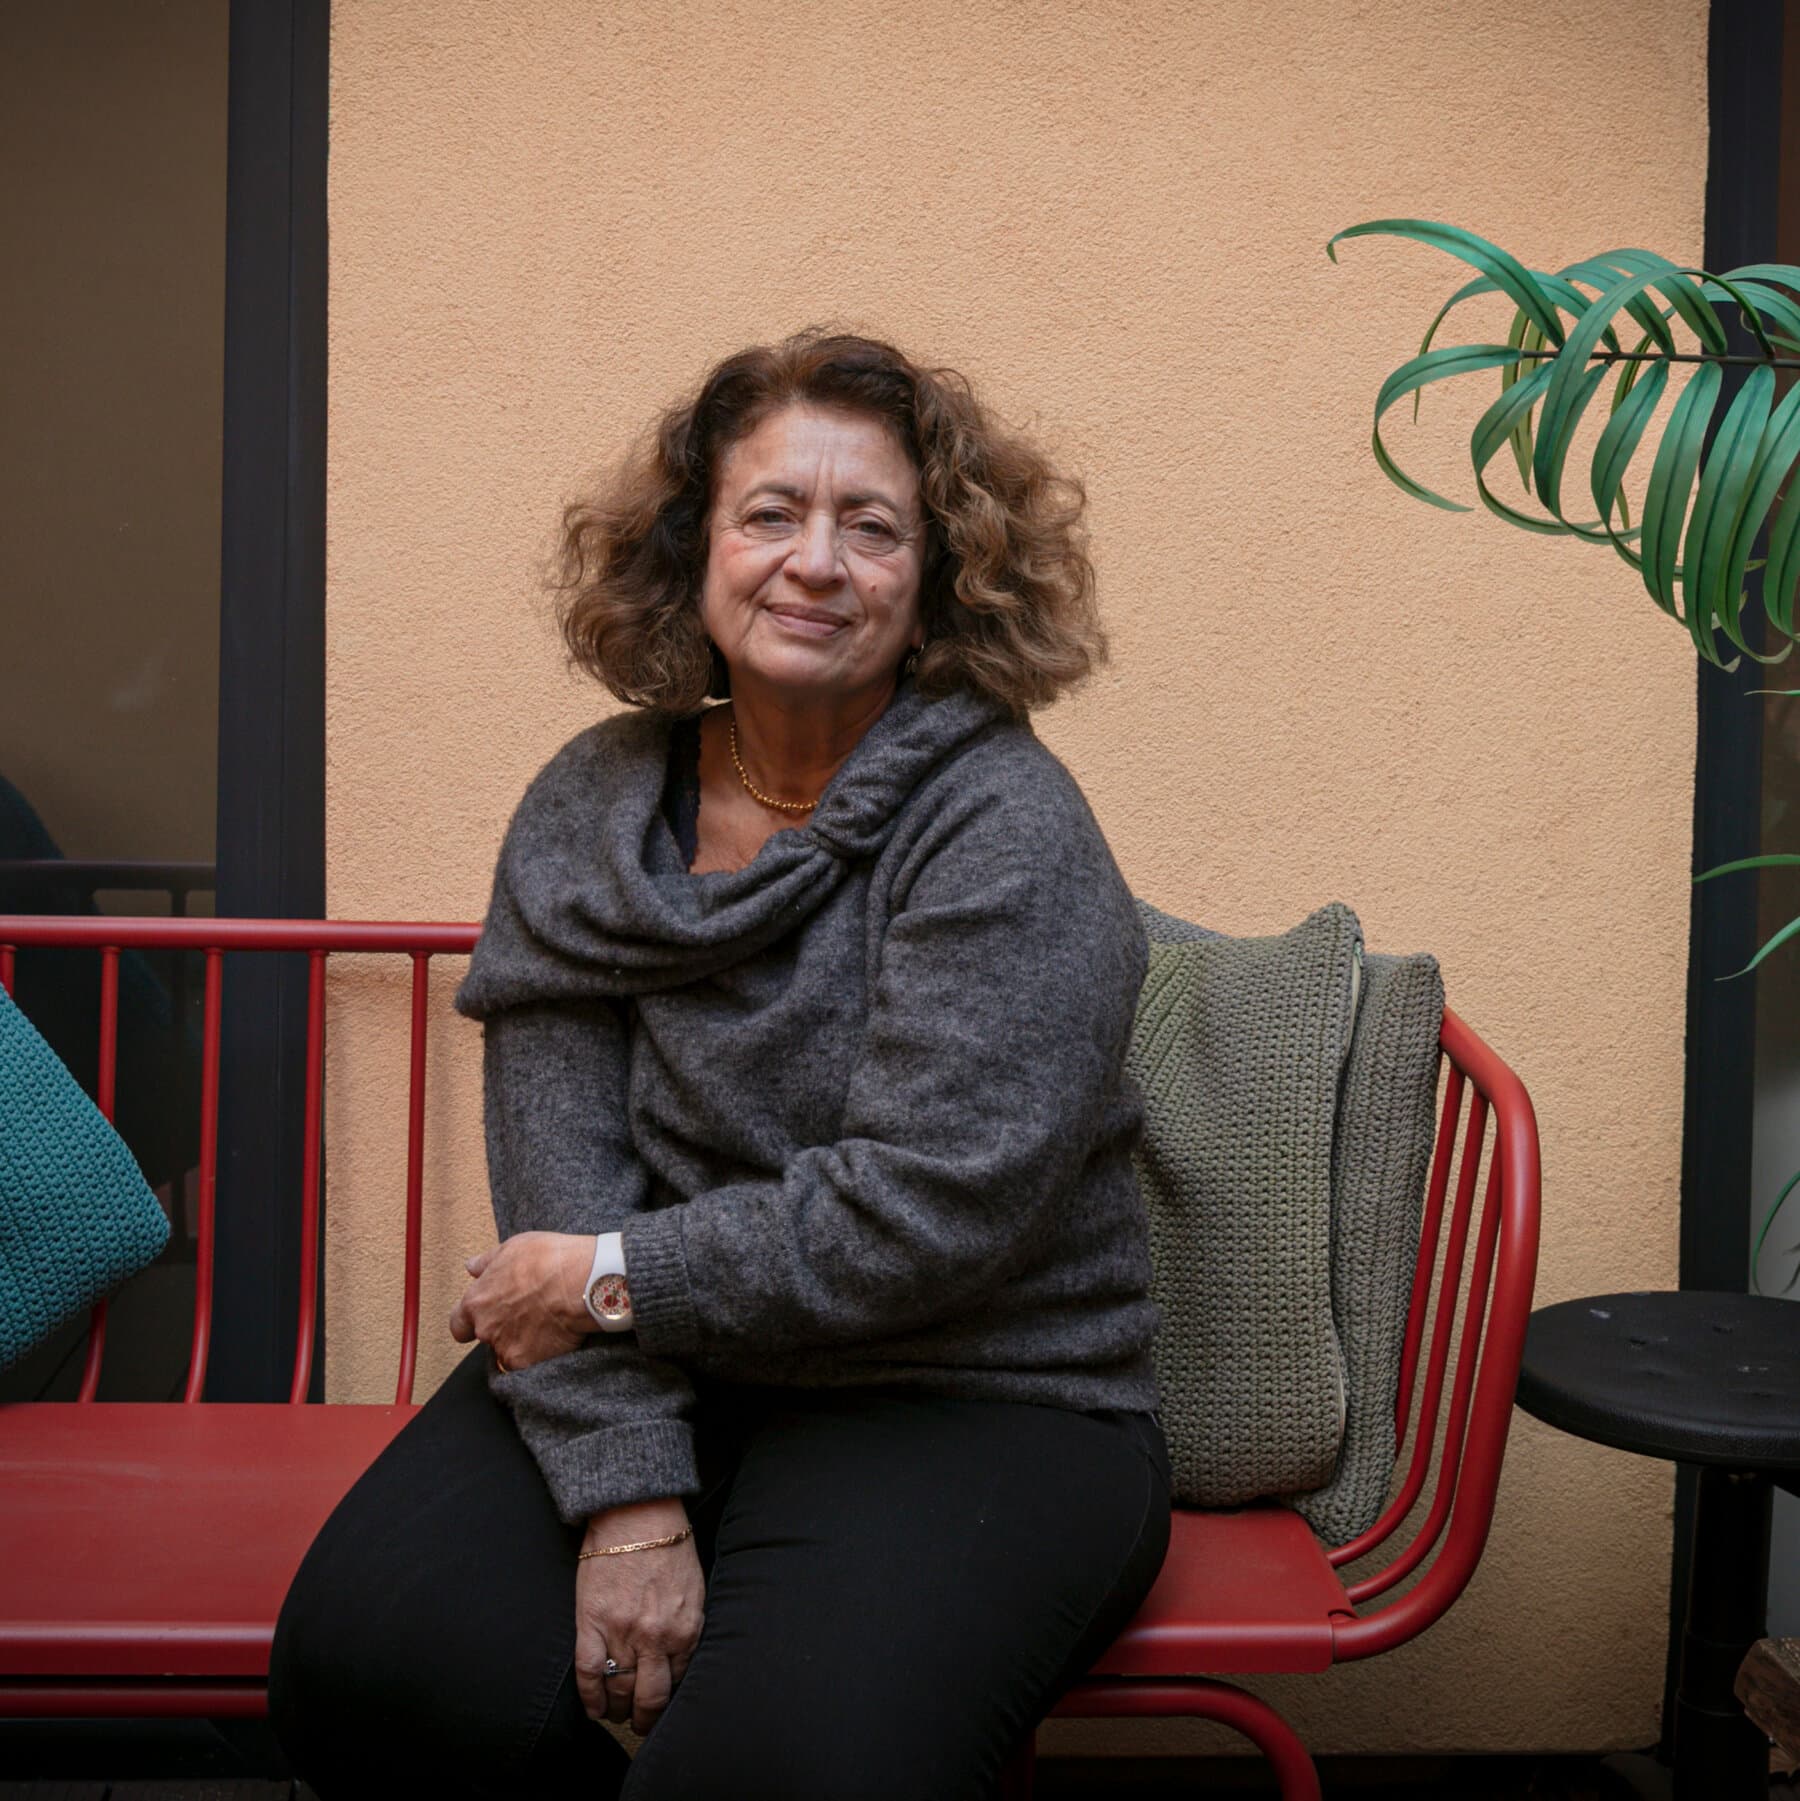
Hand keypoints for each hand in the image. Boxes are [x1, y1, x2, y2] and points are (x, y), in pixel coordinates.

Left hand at [448, 1231, 593, 1371]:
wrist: (579, 1282)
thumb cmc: (546, 1260)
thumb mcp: (511, 1248)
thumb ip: (487, 1263)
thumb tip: (472, 1267)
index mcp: (476, 1302)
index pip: (458, 1324)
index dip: (469, 1323)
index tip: (482, 1319)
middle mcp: (485, 1329)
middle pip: (487, 1337)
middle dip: (502, 1328)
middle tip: (526, 1313)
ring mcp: (506, 1349)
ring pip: (509, 1351)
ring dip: (522, 1342)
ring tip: (545, 1324)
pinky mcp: (528, 1363)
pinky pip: (529, 1364)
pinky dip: (540, 1354)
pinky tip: (555, 1337)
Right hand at [576, 1497, 704, 1736]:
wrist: (637, 1512)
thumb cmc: (669, 1543)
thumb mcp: (693, 1588)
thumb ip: (688, 1625)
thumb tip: (680, 1655)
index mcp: (686, 1629)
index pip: (678, 1682)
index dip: (668, 1701)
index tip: (662, 1707)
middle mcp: (656, 1637)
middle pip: (650, 1697)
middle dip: (646, 1718)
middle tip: (641, 1724)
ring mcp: (622, 1631)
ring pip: (619, 1690)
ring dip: (619, 1710)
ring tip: (618, 1715)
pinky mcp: (591, 1622)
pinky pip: (589, 1673)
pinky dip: (590, 1698)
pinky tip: (594, 1710)